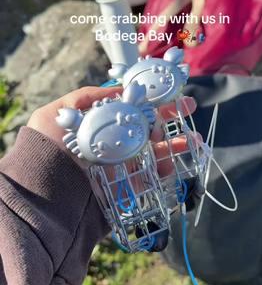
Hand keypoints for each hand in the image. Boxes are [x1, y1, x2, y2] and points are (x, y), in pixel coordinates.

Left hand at [27, 86, 200, 174]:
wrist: (43, 196)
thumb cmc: (47, 150)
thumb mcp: (58, 114)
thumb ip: (87, 98)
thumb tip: (119, 90)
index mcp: (100, 125)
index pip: (130, 108)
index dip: (150, 98)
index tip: (168, 89)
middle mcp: (112, 143)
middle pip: (146, 127)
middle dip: (169, 116)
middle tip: (190, 107)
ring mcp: (121, 166)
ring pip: (154, 152)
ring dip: (176, 144)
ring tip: (196, 139)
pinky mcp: (126, 188)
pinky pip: (152, 178)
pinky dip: (169, 170)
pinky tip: (183, 161)